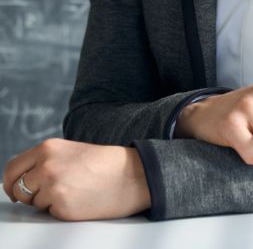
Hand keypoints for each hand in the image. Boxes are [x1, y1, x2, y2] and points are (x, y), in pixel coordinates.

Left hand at [2, 138, 150, 220]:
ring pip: (34, 202)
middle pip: (17, 187)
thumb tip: (24, 179)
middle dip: (24, 195)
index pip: (12, 168)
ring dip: (47, 202)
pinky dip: (61, 211)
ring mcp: (52, 185)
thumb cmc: (104, 164)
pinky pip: (50, 213)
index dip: (10, 182)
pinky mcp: (62, 205)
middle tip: (36, 197)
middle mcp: (46, 165)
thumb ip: (46, 161)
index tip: (14, 189)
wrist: (131, 175)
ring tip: (72, 191)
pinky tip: (79, 200)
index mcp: (48, 148)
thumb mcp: (70, 152)